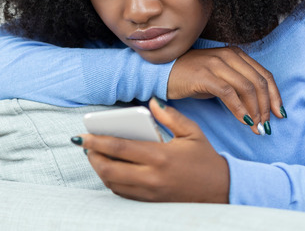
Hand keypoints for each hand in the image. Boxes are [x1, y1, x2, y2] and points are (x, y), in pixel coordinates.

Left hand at [73, 98, 229, 202]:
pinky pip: (122, 193)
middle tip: (85, 145)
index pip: (119, 148)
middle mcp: (152, 177)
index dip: (96, 141)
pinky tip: (110, 168)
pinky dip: (111, 181)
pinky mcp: (150, 202)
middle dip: (92, 156)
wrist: (222, 191)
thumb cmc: (206, 160)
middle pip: (109, 169)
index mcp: (160, 156)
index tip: (82, 135)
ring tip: (95, 155)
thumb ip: (170, 116)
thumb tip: (152, 102)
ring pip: (112, 183)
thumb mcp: (192, 132)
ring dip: (99, 169)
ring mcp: (150, 193)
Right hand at [167, 46, 283, 134]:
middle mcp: (228, 55)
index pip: (264, 75)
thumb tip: (257, 108)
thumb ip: (237, 85)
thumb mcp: (218, 77)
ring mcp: (216, 64)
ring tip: (255, 127)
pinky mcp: (205, 75)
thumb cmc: (190, 77)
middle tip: (266, 125)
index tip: (279, 114)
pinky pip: (228, 93)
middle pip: (259, 82)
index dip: (275, 96)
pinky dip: (239, 109)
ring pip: (247, 88)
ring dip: (255, 111)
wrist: (161, 72)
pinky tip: (242, 121)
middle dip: (266, 107)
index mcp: (235, 54)